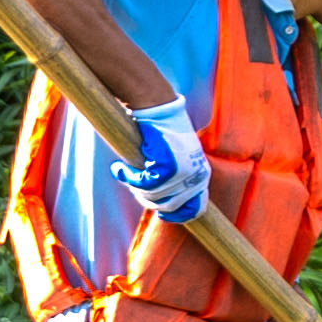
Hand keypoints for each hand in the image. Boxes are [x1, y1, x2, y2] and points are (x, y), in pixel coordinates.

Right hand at [113, 94, 209, 223]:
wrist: (156, 105)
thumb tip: (161, 204)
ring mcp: (184, 172)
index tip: (160, 214)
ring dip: (134, 187)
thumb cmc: (163, 131)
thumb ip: (176, 181)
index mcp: (202, 175)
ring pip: (153, 196)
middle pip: (168, 206)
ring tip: (124, 172)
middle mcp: (197, 176)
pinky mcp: (167, 166)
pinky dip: (129, 178)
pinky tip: (119, 168)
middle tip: (132, 185)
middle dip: (146, 199)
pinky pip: (144, 183)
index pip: (194, 209)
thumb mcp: (178, 158)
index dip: (176, 215)